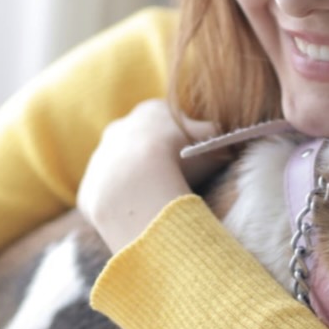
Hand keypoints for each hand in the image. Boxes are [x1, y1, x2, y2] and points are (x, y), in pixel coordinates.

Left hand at [78, 100, 227, 252]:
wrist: (138, 182)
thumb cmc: (180, 156)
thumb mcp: (213, 142)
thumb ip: (222, 138)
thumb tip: (239, 137)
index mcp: (149, 112)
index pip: (167, 125)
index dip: (183, 143)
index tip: (193, 162)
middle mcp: (118, 129)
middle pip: (140, 145)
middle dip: (155, 162)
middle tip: (174, 183)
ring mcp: (100, 159)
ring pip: (120, 172)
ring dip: (135, 186)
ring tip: (157, 203)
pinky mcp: (89, 188)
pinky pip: (108, 198)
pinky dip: (122, 207)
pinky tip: (139, 217)